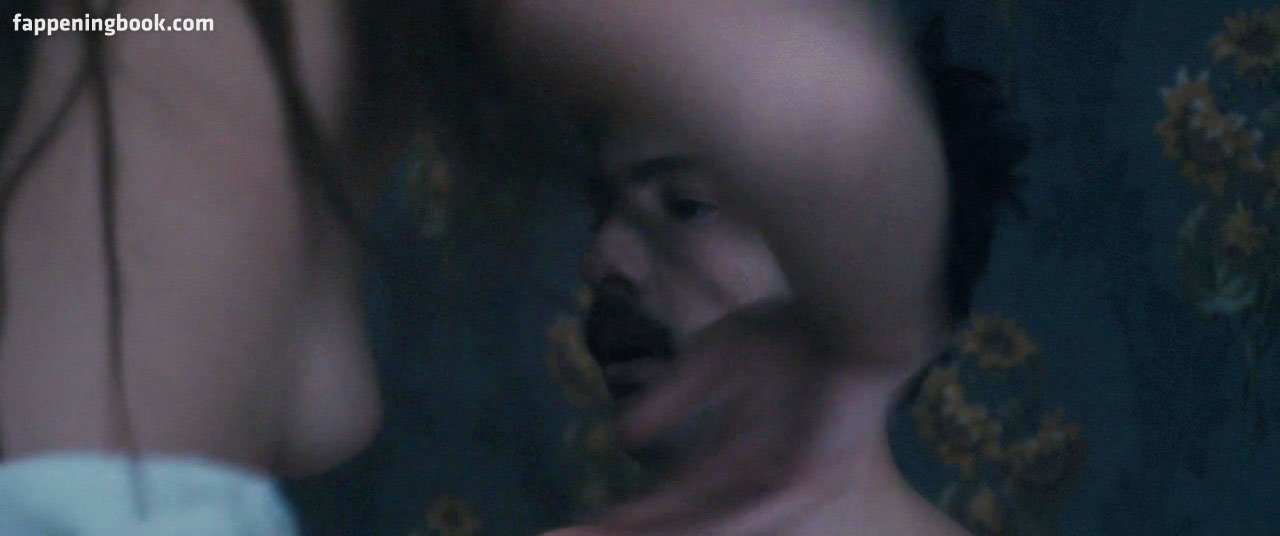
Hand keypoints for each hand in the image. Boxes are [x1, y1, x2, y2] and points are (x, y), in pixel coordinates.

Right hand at [588, 302, 910, 534]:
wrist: (854, 315)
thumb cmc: (793, 332)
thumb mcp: (714, 361)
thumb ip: (673, 397)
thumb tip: (622, 433)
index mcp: (732, 455)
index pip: (666, 497)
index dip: (622, 515)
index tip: (570, 527)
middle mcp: (749, 481)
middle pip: (675, 520)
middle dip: (621, 532)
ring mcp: (775, 487)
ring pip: (699, 526)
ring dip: (645, 534)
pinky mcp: (800, 483)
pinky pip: (741, 519)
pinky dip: (700, 528)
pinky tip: (657, 532)